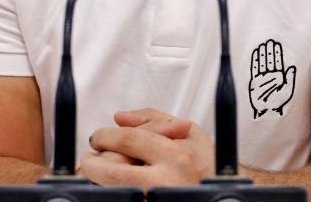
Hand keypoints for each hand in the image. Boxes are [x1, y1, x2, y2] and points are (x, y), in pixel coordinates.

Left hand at [80, 109, 213, 189]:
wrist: (222, 191)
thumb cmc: (204, 163)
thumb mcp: (188, 133)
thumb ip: (153, 119)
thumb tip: (119, 117)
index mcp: (176, 154)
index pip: (129, 139)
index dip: (106, 136)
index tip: (98, 137)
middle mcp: (166, 181)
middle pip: (114, 171)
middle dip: (92, 163)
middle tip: (88, 159)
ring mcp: (157, 200)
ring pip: (114, 192)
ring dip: (97, 182)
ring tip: (95, 174)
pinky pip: (124, 200)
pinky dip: (111, 194)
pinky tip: (109, 189)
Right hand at [249, 39, 295, 117]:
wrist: (267, 111)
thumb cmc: (278, 102)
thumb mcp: (288, 91)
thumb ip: (290, 79)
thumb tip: (292, 67)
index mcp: (278, 77)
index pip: (277, 62)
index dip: (277, 53)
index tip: (276, 44)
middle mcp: (270, 76)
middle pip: (269, 60)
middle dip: (270, 51)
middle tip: (270, 41)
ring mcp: (261, 77)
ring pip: (262, 62)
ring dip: (263, 53)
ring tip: (263, 44)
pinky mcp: (254, 81)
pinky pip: (254, 68)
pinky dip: (255, 60)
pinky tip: (256, 53)